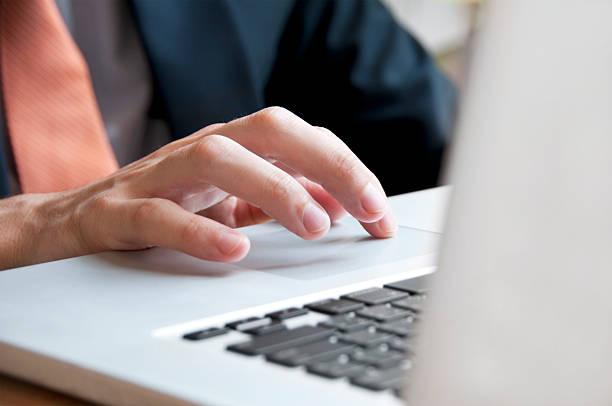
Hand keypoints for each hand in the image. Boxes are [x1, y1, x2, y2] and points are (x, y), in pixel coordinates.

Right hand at [4, 107, 396, 268]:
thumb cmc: (166, 204)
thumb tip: (338, 205)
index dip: (348, 171)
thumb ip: (282, 198)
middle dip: (327, 162)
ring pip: (218, 159)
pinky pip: (159, 213)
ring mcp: (161, 175)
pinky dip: (198, 232)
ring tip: (313, 227)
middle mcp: (202, 150)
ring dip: (274, 189)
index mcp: (234, 147)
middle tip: (366, 209)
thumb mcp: (233, 200)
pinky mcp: (121, 208)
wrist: (78, 218)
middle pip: (270, 129)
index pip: (302, 140)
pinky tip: (234, 251)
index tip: (380, 216)